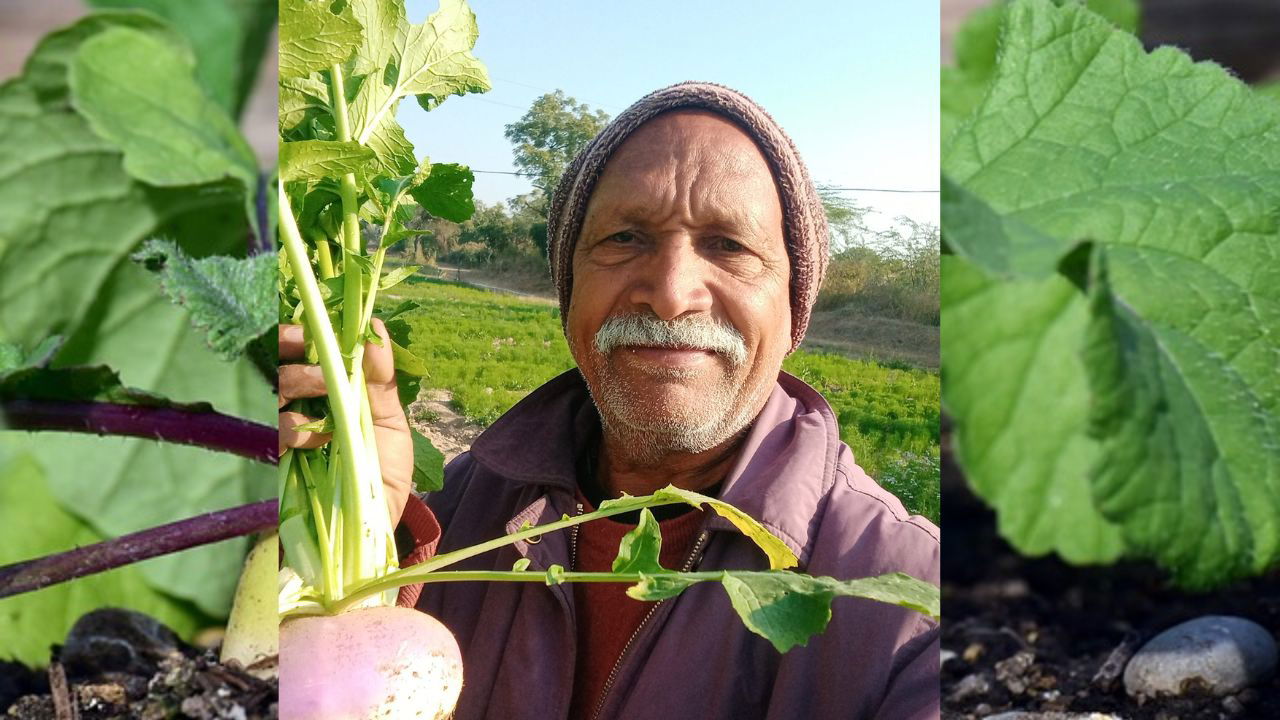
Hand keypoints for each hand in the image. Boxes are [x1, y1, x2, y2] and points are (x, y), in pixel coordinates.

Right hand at [278, 319, 413, 524]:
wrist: (376, 524)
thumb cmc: (384, 472)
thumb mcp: (392, 422)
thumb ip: (382, 380)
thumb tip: (374, 328)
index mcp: (333, 390)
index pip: (307, 348)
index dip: (303, 329)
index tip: (313, 320)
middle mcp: (305, 405)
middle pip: (284, 360)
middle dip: (295, 347)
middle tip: (313, 351)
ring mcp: (290, 430)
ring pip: (277, 388)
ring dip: (300, 381)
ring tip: (326, 392)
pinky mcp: (279, 459)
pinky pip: (276, 431)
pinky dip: (295, 427)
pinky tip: (314, 437)